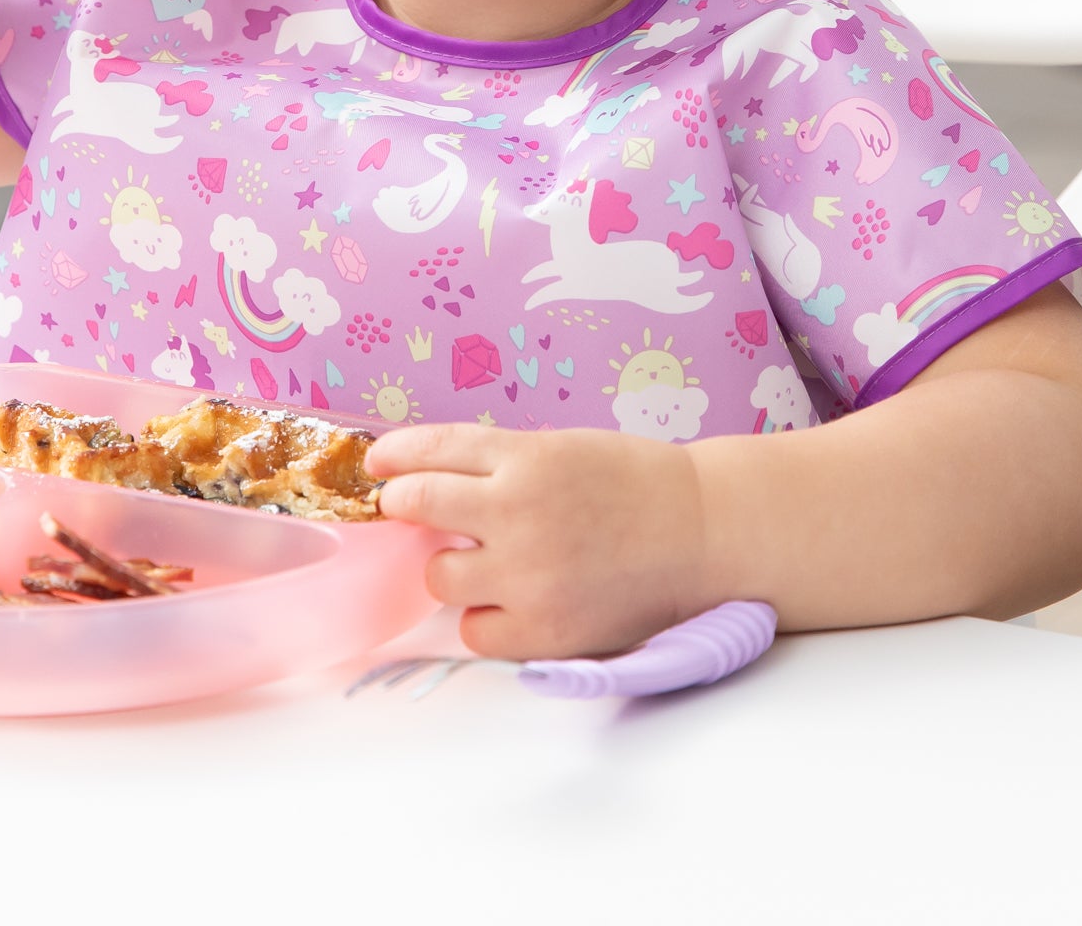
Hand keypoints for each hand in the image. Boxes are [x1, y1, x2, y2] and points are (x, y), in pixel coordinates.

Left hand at [368, 423, 710, 660]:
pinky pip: (475, 632)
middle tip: (411, 510)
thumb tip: (425, 476)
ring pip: (440, 576)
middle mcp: (519, 511)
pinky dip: (484, 618)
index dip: (394, 456)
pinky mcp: (546, 629)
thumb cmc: (635, 484)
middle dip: (405, 504)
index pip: (432, 449)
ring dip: (450, 567)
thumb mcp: (563, 448)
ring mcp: (530, 574)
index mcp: (527, 456)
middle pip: (419, 504)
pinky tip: (509, 602)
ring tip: (484, 562)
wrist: (703, 533)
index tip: (378, 463)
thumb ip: (499, 461)